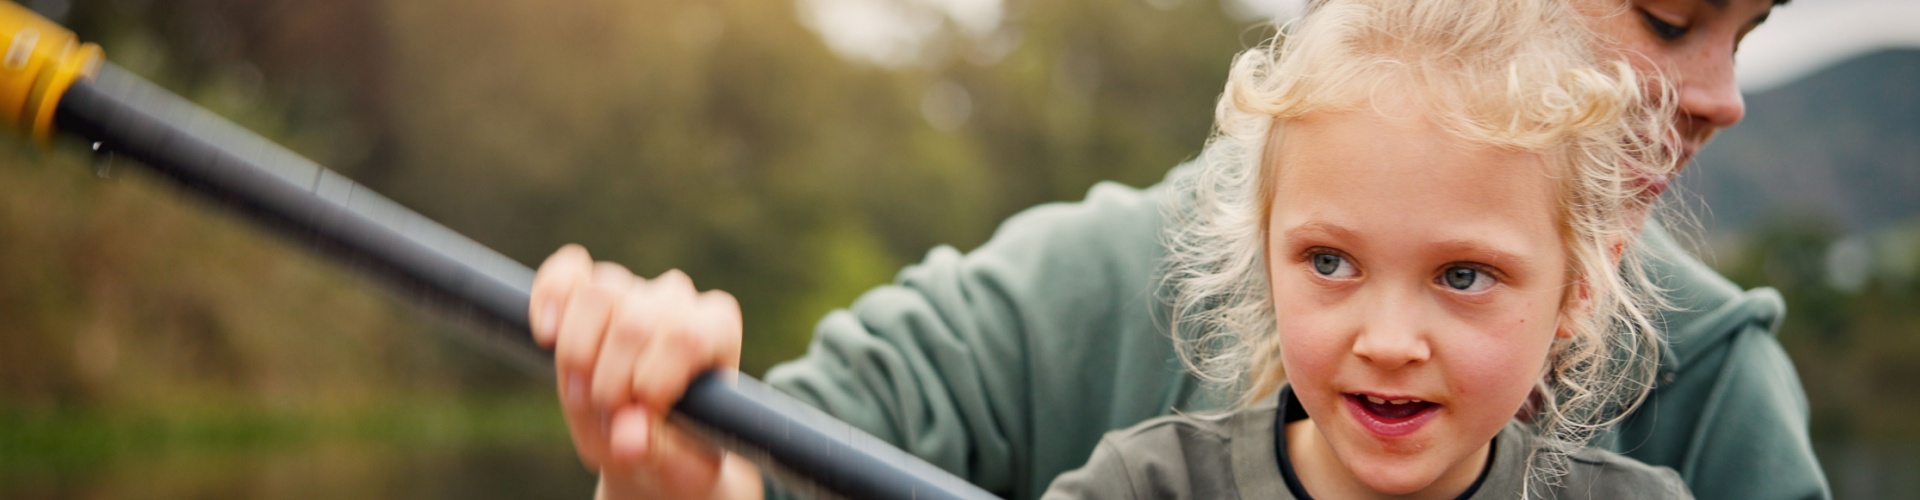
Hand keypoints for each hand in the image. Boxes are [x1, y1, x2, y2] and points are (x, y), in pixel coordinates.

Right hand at [530, 244, 761, 498]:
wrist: (649, 447)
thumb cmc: (674, 450)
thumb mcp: (674, 464)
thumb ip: (657, 450)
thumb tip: (629, 439)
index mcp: (715, 329)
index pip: (684, 336)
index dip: (650, 381)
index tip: (642, 417)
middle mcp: (679, 300)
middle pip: (634, 322)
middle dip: (609, 382)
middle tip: (606, 419)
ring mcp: (634, 287)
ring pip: (598, 295)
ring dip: (577, 356)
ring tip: (580, 396)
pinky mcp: (589, 286)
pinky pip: (567, 272)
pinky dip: (550, 298)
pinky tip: (545, 336)